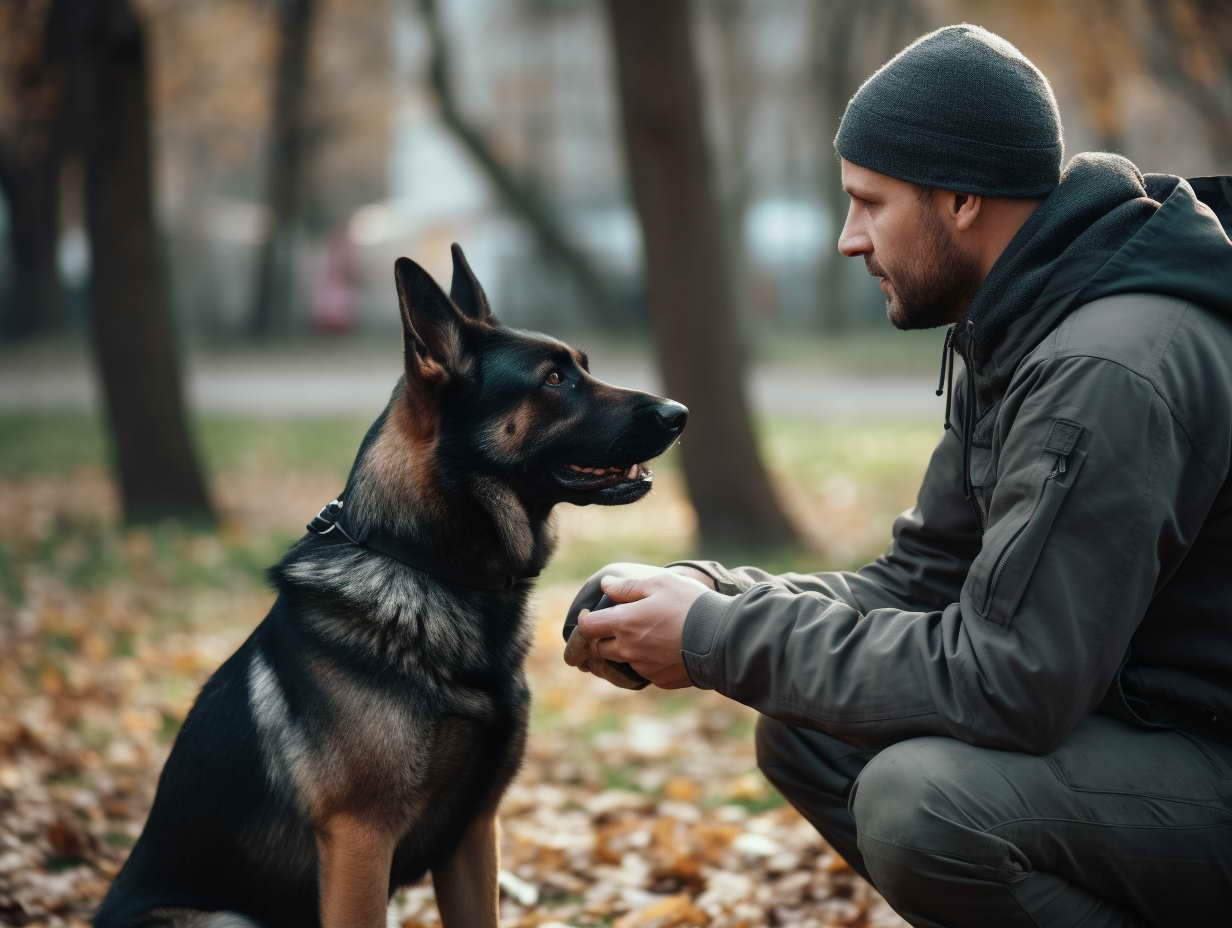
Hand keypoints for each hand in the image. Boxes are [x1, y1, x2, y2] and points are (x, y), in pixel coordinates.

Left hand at [577, 572, 712, 688]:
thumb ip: (628, 586)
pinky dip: (647, 662)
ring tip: (643, 637)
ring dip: (624, 651)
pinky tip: (663, 650)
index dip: (584, 621)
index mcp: (624, 624)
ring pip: (622, 661)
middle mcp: (628, 650)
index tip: (590, 615)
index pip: (588, 627)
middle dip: (602, 638)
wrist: (722, 638)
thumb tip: (605, 585)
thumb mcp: (659, 584)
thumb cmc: (690, 605)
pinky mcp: (660, 680)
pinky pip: (644, 672)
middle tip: (614, 627)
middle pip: (600, 648)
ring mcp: (644, 668)